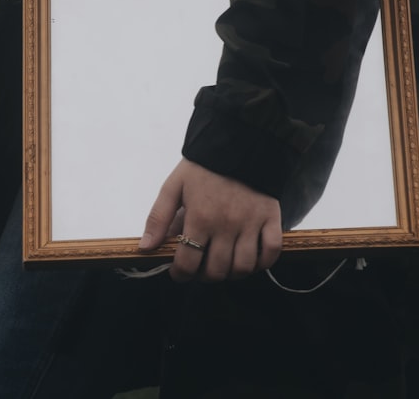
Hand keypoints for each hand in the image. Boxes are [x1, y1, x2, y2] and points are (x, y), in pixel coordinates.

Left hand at [138, 158, 281, 281]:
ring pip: (243, 267)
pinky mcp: (271, 219)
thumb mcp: (173, 187)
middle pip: (216, 270)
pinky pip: (272, 252)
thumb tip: (146, 247)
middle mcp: (226, 225)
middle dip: (203, 276)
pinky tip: (249, 259)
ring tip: (222, 265)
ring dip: (231, 273)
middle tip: (199, 269)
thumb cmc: (202, 167)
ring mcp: (251, 224)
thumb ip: (158, 218)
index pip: (188, 262)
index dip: (180, 274)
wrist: (238, 143)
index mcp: (199, 218)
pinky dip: (262, 263)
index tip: (178, 273)